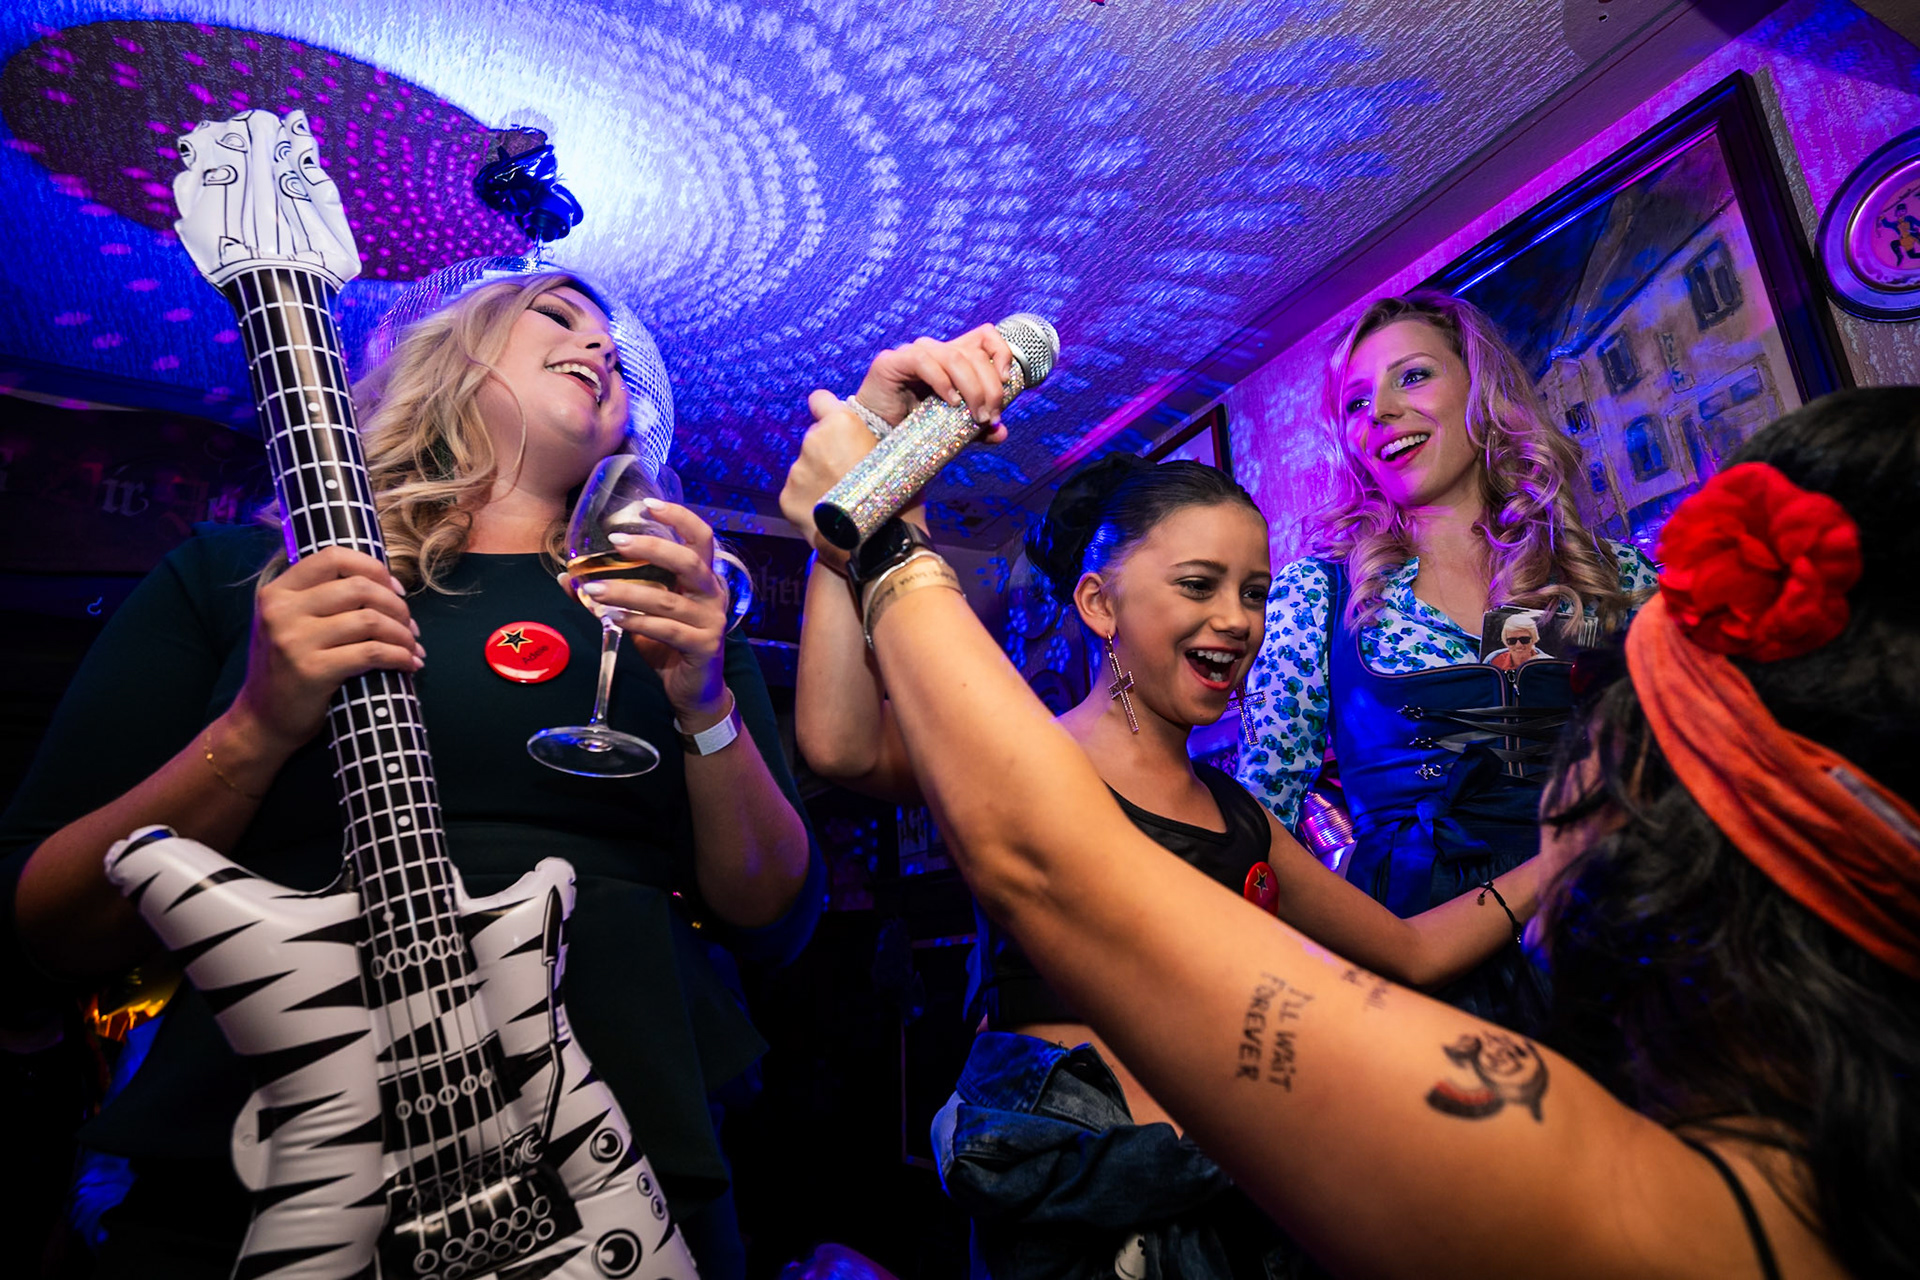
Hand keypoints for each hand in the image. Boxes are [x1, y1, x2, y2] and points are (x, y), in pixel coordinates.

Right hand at [230, 547, 422, 753]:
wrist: (262, 720)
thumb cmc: (288, 669)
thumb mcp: (290, 624)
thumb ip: (322, 599)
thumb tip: (388, 584)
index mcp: (276, 592)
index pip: (333, 556)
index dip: (373, 568)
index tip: (395, 589)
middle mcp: (281, 611)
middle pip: (359, 587)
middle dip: (397, 605)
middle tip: (410, 626)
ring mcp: (294, 640)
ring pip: (370, 620)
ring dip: (403, 634)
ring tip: (413, 647)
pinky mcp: (312, 671)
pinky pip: (371, 652)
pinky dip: (399, 656)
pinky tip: (409, 664)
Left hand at [569, 500, 730, 722]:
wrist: (694, 692)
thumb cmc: (668, 646)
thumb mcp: (640, 615)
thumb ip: (613, 593)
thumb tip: (567, 576)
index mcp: (702, 579)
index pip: (701, 538)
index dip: (679, 518)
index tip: (648, 504)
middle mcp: (712, 594)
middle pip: (688, 561)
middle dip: (651, 547)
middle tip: (617, 541)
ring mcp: (711, 621)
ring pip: (668, 599)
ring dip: (627, 591)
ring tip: (593, 590)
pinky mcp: (704, 646)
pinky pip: (668, 629)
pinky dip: (638, 623)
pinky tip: (615, 620)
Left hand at [780, 393, 885, 566]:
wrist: (880, 545)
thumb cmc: (896, 498)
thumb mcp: (896, 455)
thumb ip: (869, 438)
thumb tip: (864, 435)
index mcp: (841, 423)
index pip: (820, 400)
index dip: (827, 412)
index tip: (834, 426)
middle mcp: (813, 440)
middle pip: (815, 440)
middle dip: (828, 453)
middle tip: (850, 477)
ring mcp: (796, 470)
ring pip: (805, 468)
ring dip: (818, 479)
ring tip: (843, 501)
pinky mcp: (786, 498)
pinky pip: (796, 493)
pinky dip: (809, 502)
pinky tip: (830, 515)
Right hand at [853, 324, 1016, 431]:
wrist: (878, 435)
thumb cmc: (915, 427)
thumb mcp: (955, 428)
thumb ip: (979, 429)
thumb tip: (1001, 432)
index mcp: (954, 358)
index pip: (985, 336)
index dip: (1001, 352)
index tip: (1008, 381)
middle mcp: (936, 350)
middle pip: (974, 354)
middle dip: (990, 388)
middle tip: (990, 417)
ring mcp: (914, 353)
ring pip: (954, 358)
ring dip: (972, 389)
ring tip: (975, 416)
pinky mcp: (894, 362)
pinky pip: (924, 361)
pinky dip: (942, 382)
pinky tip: (950, 402)